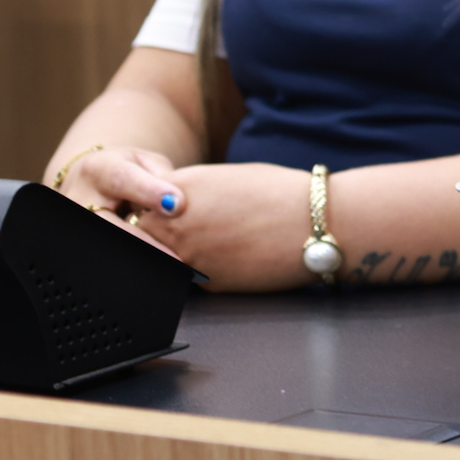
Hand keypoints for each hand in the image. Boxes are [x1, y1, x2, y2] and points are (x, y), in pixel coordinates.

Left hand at [128, 162, 315, 292]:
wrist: (314, 223)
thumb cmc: (281, 192)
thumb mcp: (229, 177)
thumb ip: (194, 191)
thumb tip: (179, 202)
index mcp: (178, 192)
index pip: (144, 200)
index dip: (156, 204)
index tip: (168, 205)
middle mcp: (175, 226)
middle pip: (145, 232)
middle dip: (160, 230)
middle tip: (187, 226)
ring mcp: (188, 257)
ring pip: (165, 257)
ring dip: (181, 250)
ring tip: (212, 239)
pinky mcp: (207, 282)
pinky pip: (193, 274)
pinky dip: (206, 266)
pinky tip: (231, 253)